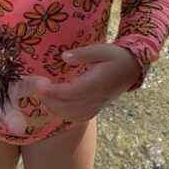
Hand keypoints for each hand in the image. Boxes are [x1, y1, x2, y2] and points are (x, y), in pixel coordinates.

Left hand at [16, 44, 140, 123]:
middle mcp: (95, 98)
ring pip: (72, 115)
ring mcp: (96, 105)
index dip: (54, 91)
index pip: (71, 92)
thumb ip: (82, 54)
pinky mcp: (96, 109)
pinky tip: (55, 106)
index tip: (40, 86)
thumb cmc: (115, 57)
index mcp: (96, 83)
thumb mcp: (100, 49)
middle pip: (69, 106)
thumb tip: (64, 57)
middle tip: (36, 91)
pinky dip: (64, 115)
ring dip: (55, 109)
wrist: (132, 69)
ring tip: (42, 97)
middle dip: (50, 101)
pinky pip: (78, 118)